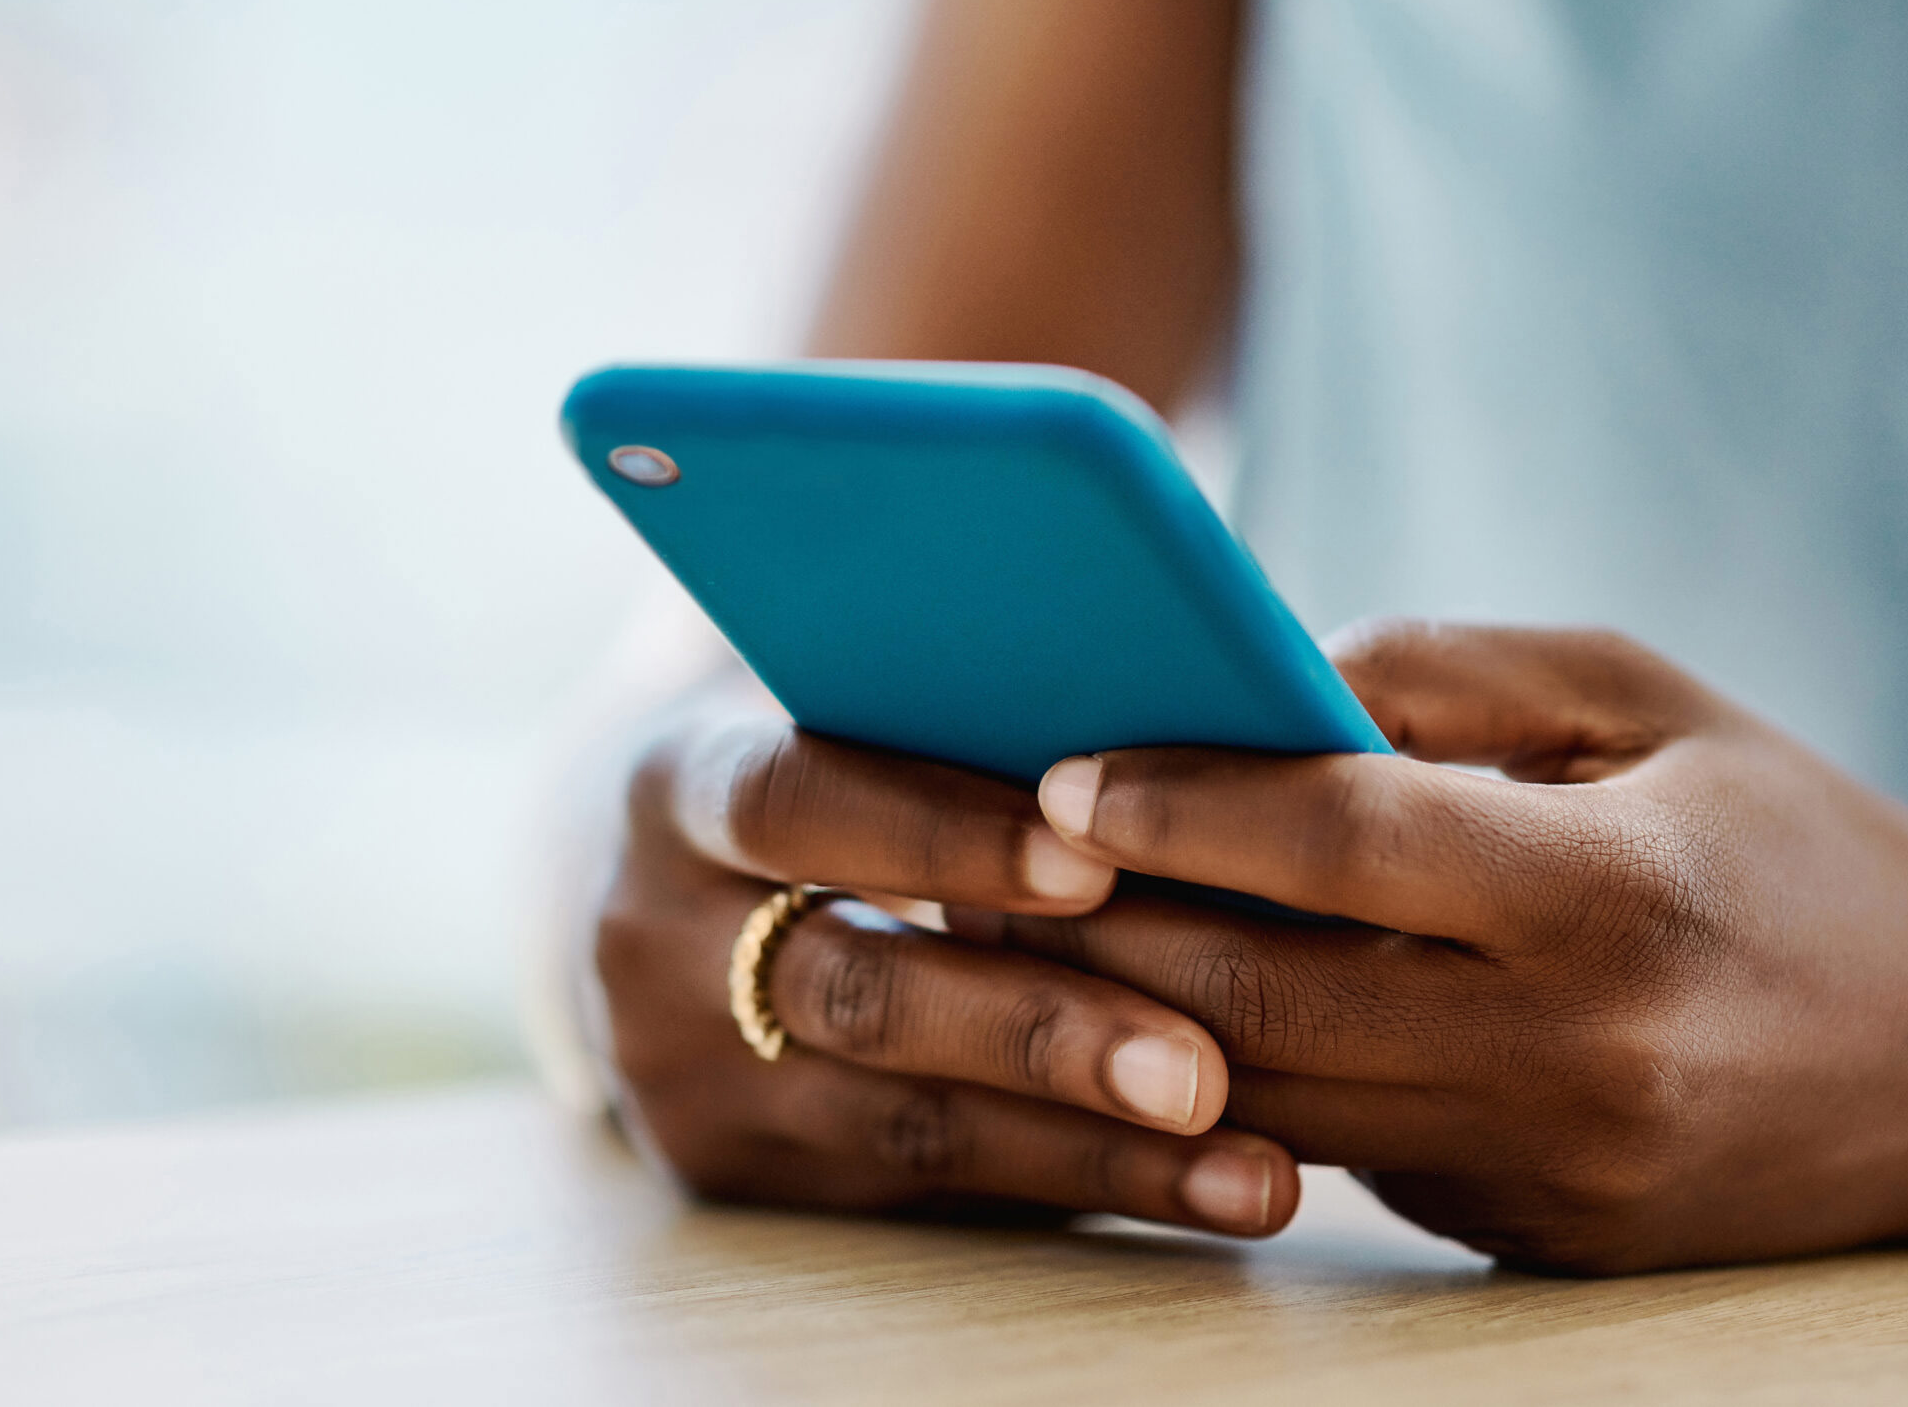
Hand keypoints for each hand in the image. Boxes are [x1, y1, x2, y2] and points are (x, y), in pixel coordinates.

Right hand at [587, 680, 1302, 1235]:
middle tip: (1198, 1070)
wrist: (673, 896)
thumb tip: (1213, 730)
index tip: (1096, 862)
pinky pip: (936, 1191)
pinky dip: (1084, 1187)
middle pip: (858, 993)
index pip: (798, 801)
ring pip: (909, 1125)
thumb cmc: (837, 769)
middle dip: (1041, 1034)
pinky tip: (1207, 1189)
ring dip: (1097, 1151)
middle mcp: (655, 942)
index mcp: (677, 788)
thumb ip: (971, 720)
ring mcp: (691, 1080)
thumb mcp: (846, 716)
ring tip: (1252, 1172)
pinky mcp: (743, 1180)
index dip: (942, 833)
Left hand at [966, 622, 1907, 1272]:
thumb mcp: (1650, 703)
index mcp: (1614, 896)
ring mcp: (1555, 1174)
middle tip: (976, 867)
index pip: (1345, 847)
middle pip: (1266, 1000)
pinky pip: (1348, 1154)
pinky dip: (1245, 1084)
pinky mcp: (1537, 1239)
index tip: (1057, 768)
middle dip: (1097, 934)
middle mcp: (1580, 1057)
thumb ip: (1450, 678)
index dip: (1183, 804)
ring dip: (1131, 1026)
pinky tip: (1161, 1014)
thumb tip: (1257, 680)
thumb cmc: (1791, 839)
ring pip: (1278, 1101)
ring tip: (1022, 943)